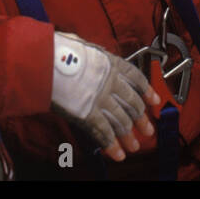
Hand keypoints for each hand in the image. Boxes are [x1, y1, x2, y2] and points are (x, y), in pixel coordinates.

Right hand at [49, 32, 160, 161]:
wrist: (45, 59)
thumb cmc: (58, 50)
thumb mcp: (81, 45)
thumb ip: (91, 56)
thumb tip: (87, 53)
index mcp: (111, 63)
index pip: (137, 79)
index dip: (147, 91)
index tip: (154, 101)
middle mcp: (111, 82)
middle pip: (132, 104)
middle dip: (141, 119)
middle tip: (147, 130)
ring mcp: (101, 100)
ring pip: (121, 121)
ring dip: (128, 136)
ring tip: (134, 146)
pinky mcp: (87, 114)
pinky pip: (103, 133)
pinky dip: (111, 145)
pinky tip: (116, 153)